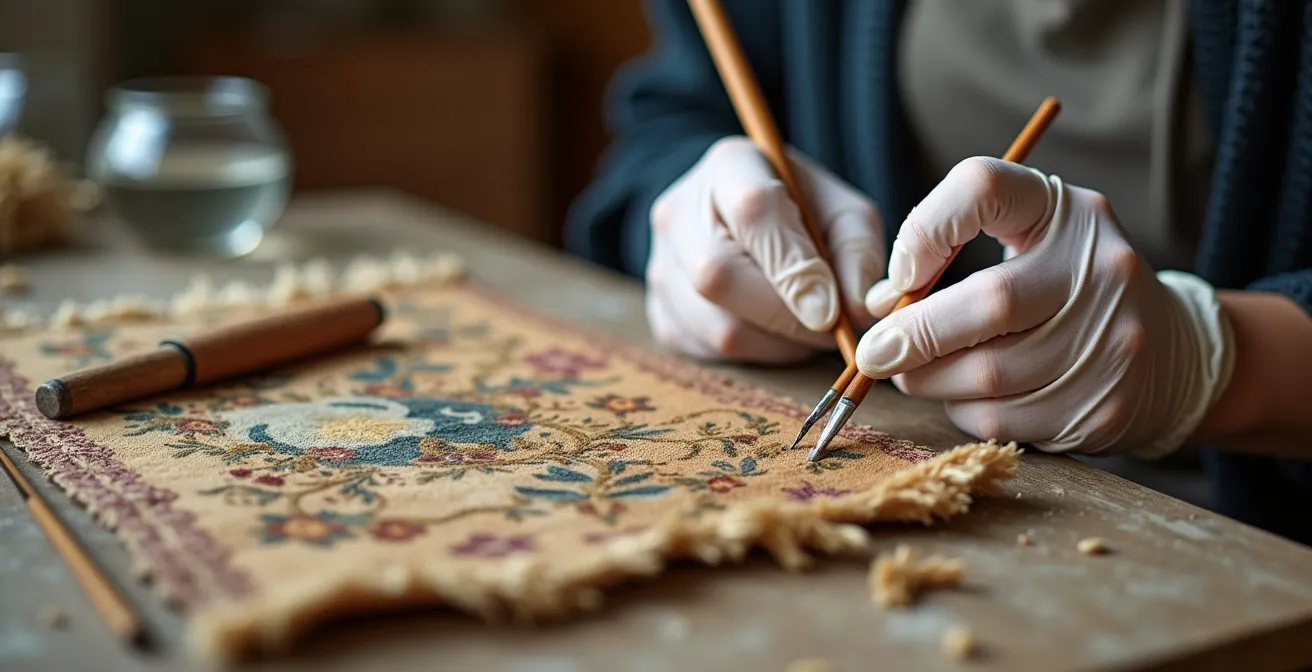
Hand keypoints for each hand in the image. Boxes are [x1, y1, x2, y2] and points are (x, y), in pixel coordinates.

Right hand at [645, 137, 884, 362]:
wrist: (735, 217)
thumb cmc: (797, 210)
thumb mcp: (840, 209)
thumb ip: (857, 251)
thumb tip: (857, 310)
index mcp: (730, 167)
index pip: (755, 212)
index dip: (795, 267)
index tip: (830, 310)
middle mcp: (678, 213)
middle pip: (719, 276)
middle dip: (787, 317)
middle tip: (830, 329)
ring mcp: (659, 265)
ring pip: (716, 326)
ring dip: (777, 344)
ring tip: (806, 328)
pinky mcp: (659, 312)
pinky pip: (708, 351)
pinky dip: (755, 354)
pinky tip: (774, 333)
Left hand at [858, 157, 1234, 457]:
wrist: (1170, 353)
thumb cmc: (1065, 288)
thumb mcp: (1026, 240)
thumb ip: (949, 255)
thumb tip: (878, 306)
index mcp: (1071, 211)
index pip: (983, 187)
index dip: (925, 229)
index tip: (900, 275)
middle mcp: (1103, 267)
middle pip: (988, 302)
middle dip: (915, 334)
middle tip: (875, 353)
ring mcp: (1113, 341)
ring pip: (989, 374)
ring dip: (932, 381)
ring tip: (916, 374)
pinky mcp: (1106, 406)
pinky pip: (1004, 419)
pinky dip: (965, 411)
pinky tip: (966, 397)